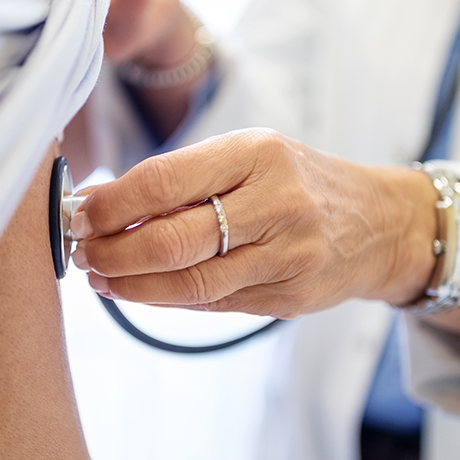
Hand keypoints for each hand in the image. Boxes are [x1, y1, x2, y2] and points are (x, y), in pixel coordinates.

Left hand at [68, 129, 440, 317]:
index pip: (163, 181)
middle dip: (113, 251)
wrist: (381, 223)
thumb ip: (181, 179)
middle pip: (172, 240)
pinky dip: (165, 300)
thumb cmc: (297, 181)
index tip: (78, 214)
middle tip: (83, 254)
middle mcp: (276, 202)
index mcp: (257, 153)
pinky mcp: (289, 299)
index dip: (110, 204)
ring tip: (101, 277)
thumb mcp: (248, 156)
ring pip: (189, 283)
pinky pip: (212, 305)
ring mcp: (287, 255)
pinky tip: (139, 291)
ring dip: (131, 284)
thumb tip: (97, 202)